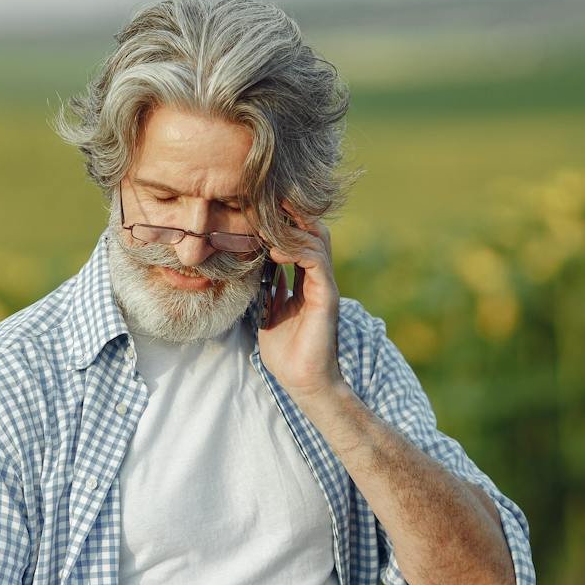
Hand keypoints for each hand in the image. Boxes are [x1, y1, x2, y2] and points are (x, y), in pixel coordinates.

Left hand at [257, 204, 345, 404]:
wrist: (303, 381)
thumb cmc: (287, 353)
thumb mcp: (270, 314)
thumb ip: (270, 291)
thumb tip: (259, 272)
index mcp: (306, 282)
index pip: (300, 241)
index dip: (283, 225)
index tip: (259, 211)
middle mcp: (318, 280)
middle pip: (312, 233)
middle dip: (291, 216)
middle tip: (265, 202)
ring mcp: (324, 286)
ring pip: (316, 241)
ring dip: (291, 229)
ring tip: (266, 222)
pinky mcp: (326, 297)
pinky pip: (316, 262)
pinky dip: (297, 250)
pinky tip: (275, 249)